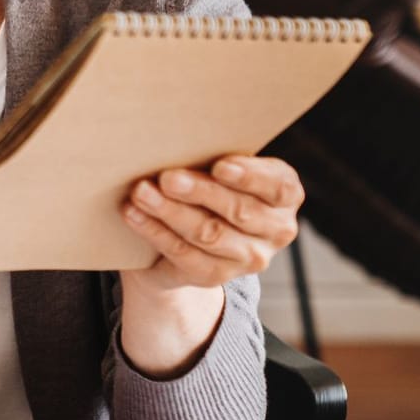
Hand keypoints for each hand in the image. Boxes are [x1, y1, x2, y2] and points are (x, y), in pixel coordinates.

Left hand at [117, 155, 302, 376]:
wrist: (189, 237)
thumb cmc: (207, 186)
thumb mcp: (218, 170)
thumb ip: (212, 159)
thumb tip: (176, 143)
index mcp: (285, 196)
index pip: (278, 187)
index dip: (250, 177)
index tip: (220, 166)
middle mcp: (276, 230)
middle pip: (238, 210)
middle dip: (199, 192)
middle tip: (167, 177)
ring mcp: (249, 258)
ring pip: (209, 234)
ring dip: (171, 212)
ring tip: (141, 193)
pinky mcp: (216, 276)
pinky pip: (184, 254)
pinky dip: (155, 232)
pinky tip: (134, 214)